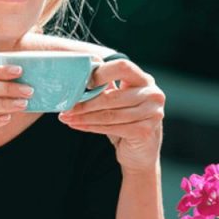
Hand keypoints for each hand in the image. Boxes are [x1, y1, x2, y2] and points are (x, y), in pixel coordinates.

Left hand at [58, 58, 164, 172]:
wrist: (140, 151)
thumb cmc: (124, 120)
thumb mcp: (116, 100)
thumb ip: (104, 88)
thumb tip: (75, 78)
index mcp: (144, 79)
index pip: (122, 67)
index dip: (100, 73)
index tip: (81, 83)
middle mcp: (152, 94)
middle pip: (111, 96)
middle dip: (84, 103)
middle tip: (65, 107)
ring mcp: (153, 113)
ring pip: (109, 114)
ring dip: (83, 117)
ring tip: (65, 117)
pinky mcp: (145, 131)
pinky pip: (112, 128)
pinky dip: (91, 127)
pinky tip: (76, 125)